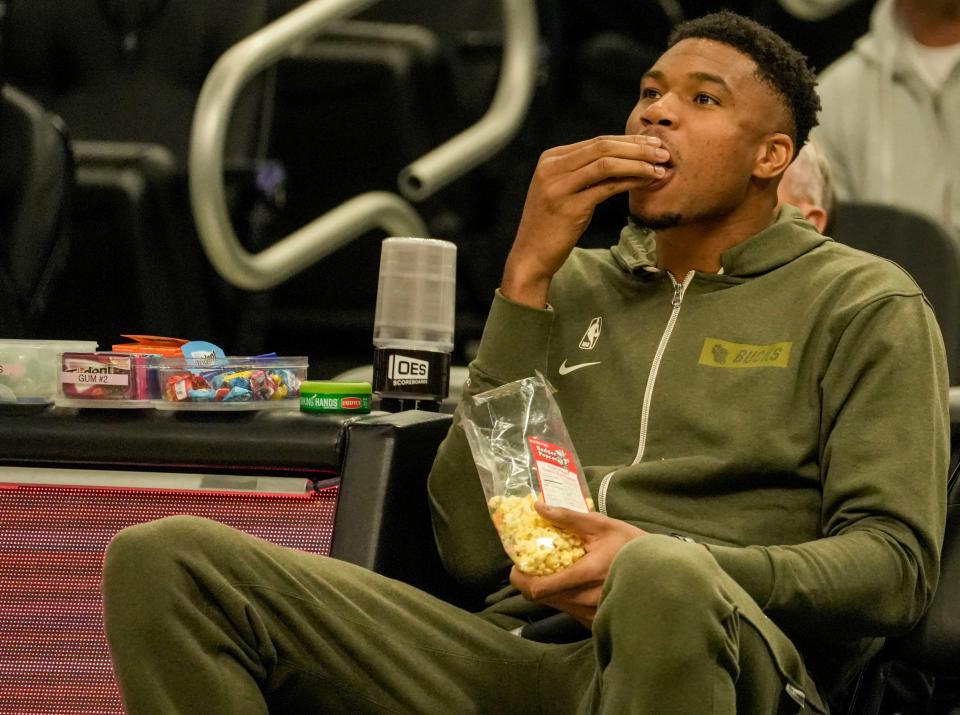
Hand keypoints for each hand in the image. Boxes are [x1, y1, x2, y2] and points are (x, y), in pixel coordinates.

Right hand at [501, 135, 668, 307]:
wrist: (531, 256)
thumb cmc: (552, 225)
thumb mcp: (564, 191)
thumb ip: (583, 172)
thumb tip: (623, 158)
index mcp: (550, 159)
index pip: (596, 141)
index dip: (628, 141)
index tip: (653, 143)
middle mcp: (551, 168)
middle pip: (603, 147)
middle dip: (638, 147)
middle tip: (664, 151)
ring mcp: (558, 186)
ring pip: (606, 163)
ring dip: (639, 162)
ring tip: (661, 166)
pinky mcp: (569, 207)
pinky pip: (607, 187)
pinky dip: (630, 180)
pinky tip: (647, 181)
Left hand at [509, 500, 646, 627]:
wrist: (663, 572)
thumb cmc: (632, 545)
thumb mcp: (602, 525)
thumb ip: (569, 518)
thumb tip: (539, 507)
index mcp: (585, 576)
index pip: (539, 588)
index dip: (520, 577)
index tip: (517, 564)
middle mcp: (586, 600)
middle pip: (541, 598)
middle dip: (531, 580)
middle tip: (530, 563)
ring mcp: (591, 614)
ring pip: (555, 605)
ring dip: (548, 589)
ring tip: (553, 569)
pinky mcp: (596, 621)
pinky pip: (569, 610)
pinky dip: (564, 597)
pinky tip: (571, 582)